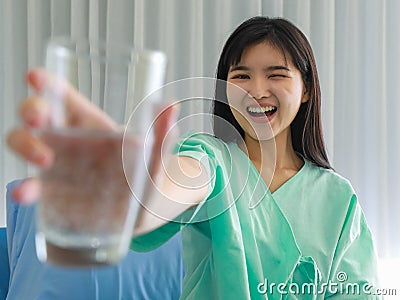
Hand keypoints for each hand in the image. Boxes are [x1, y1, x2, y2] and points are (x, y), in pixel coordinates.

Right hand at [7, 69, 175, 203]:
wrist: (134, 215)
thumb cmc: (141, 178)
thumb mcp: (153, 159)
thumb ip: (161, 136)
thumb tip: (171, 105)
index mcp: (90, 125)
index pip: (64, 97)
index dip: (47, 83)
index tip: (36, 77)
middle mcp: (67, 140)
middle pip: (37, 114)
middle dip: (32, 109)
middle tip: (40, 117)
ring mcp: (54, 165)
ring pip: (24, 143)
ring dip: (25, 146)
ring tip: (44, 161)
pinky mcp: (50, 193)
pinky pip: (30, 187)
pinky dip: (24, 189)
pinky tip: (26, 194)